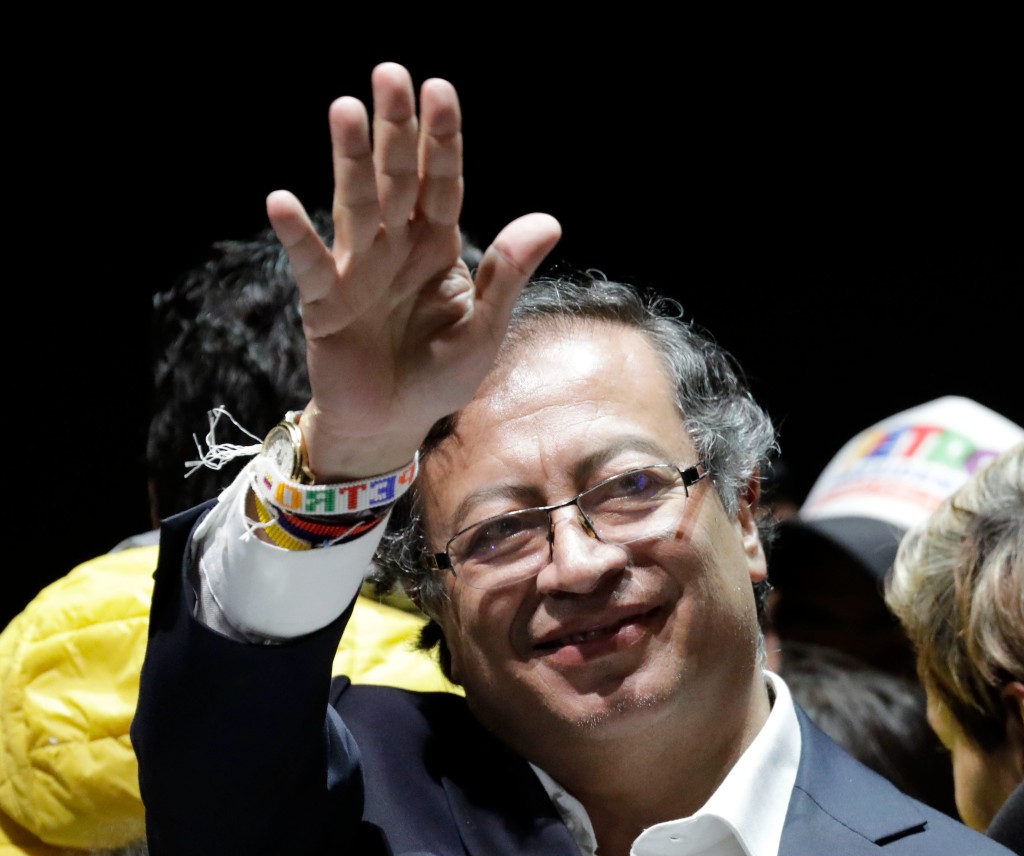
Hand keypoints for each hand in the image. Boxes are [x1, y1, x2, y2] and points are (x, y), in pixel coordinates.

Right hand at [266, 63, 561, 479]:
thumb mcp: (486, 327)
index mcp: (437, 245)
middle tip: (390, 72)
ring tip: (345, 108)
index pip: (442, 180)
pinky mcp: (324, 301)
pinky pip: (308, 262)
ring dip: (349, 158)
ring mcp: (356, 267)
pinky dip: (297, 235)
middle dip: (395, 127)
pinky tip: (282, 201)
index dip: (442, 138)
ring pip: (355, 203)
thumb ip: (508, 274)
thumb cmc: (440, 373)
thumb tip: (549, 220)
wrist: (392, 423)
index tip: (440, 89)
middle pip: (397, 176)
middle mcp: (395, 244)